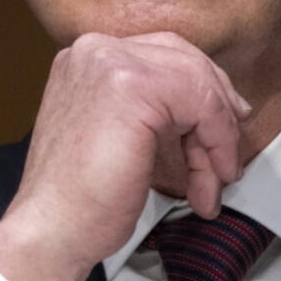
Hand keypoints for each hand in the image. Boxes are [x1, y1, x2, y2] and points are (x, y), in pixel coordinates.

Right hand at [0, 31, 250, 280]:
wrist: (52, 231)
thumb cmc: (81, 198)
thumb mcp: (116, 132)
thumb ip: (151, 107)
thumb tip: (213, 103)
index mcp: (87, 57)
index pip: (164, 53)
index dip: (202, 88)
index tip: (224, 124)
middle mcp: (95, 49)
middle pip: (185, 59)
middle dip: (217, 107)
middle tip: (228, 153)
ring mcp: (111, 62)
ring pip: (198, 82)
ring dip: (218, 136)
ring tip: (216, 182)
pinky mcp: (132, 86)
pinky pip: (201, 103)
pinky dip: (216, 142)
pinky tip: (209, 180)